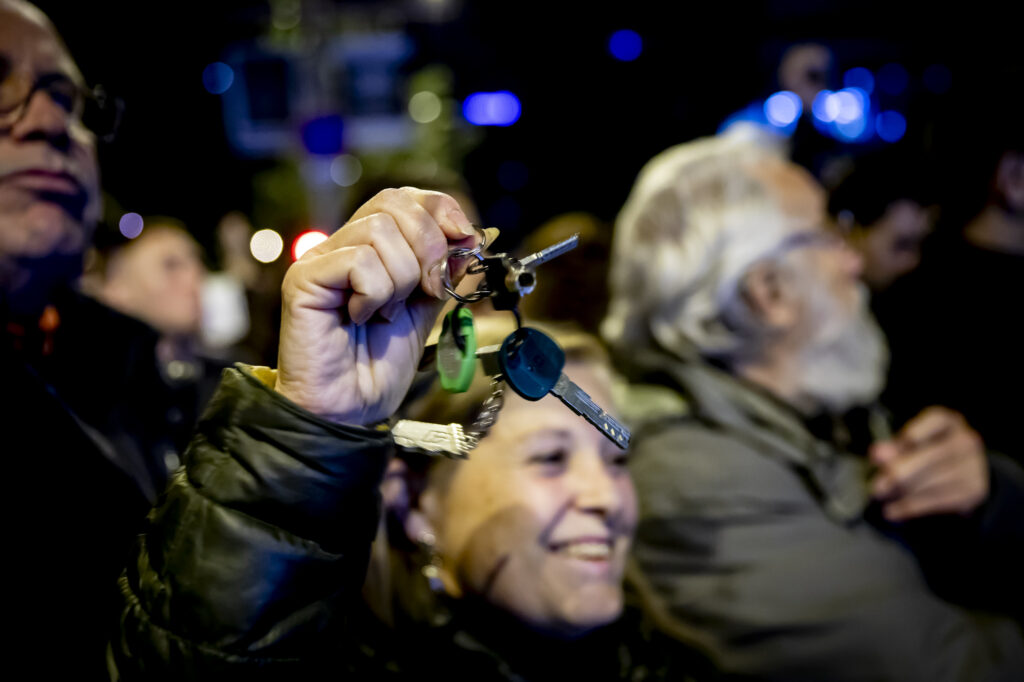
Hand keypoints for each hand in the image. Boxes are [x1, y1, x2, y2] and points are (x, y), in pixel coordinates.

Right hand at [274, 188, 477, 425]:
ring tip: (386, 313)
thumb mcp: (426, 310)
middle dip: (429, 245)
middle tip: (430, 290)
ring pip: (379, 232)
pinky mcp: (303, 278)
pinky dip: (375, 293)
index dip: (440, 208)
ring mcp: (321, 259)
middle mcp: (342, 245)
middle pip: (393, 203)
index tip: (465, 237)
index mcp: (371, 248)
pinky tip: (363, 317)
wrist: (351, 409)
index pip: (404, 197)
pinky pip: (359, 261)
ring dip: (400, 279)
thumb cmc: (379, 366)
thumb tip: (473, 236)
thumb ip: (444, 273)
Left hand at [870, 407, 988, 520]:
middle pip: (933, 455)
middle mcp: (965, 441)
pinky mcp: (973, 491)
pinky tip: (892, 510)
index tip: (903, 441)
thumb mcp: (911, 445)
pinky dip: (911, 506)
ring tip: (880, 496)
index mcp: (948, 422)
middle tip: (876, 485)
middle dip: (901, 472)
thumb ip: (893, 448)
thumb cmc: (928, 452)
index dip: (918, 430)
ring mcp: (973, 466)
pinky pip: (938, 500)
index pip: (936, 420)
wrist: (965, 472)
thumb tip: (877, 453)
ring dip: (903, 491)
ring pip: (933, 481)